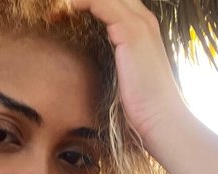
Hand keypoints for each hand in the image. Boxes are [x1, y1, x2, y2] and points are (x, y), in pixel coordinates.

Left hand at [71, 0, 188, 146]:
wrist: (160, 118)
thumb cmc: (143, 105)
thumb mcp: (125, 77)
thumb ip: (113, 62)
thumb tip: (90, 64)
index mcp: (143, 28)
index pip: (115, 2)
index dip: (90, 4)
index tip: (64, 15)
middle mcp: (144, 20)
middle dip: (85, 0)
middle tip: (57, 11)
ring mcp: (139, 24)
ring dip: (80, 0)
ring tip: (57, 11)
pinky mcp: (131, 33)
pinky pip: (102, 3)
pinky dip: (84, 3)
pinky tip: (67, 11)